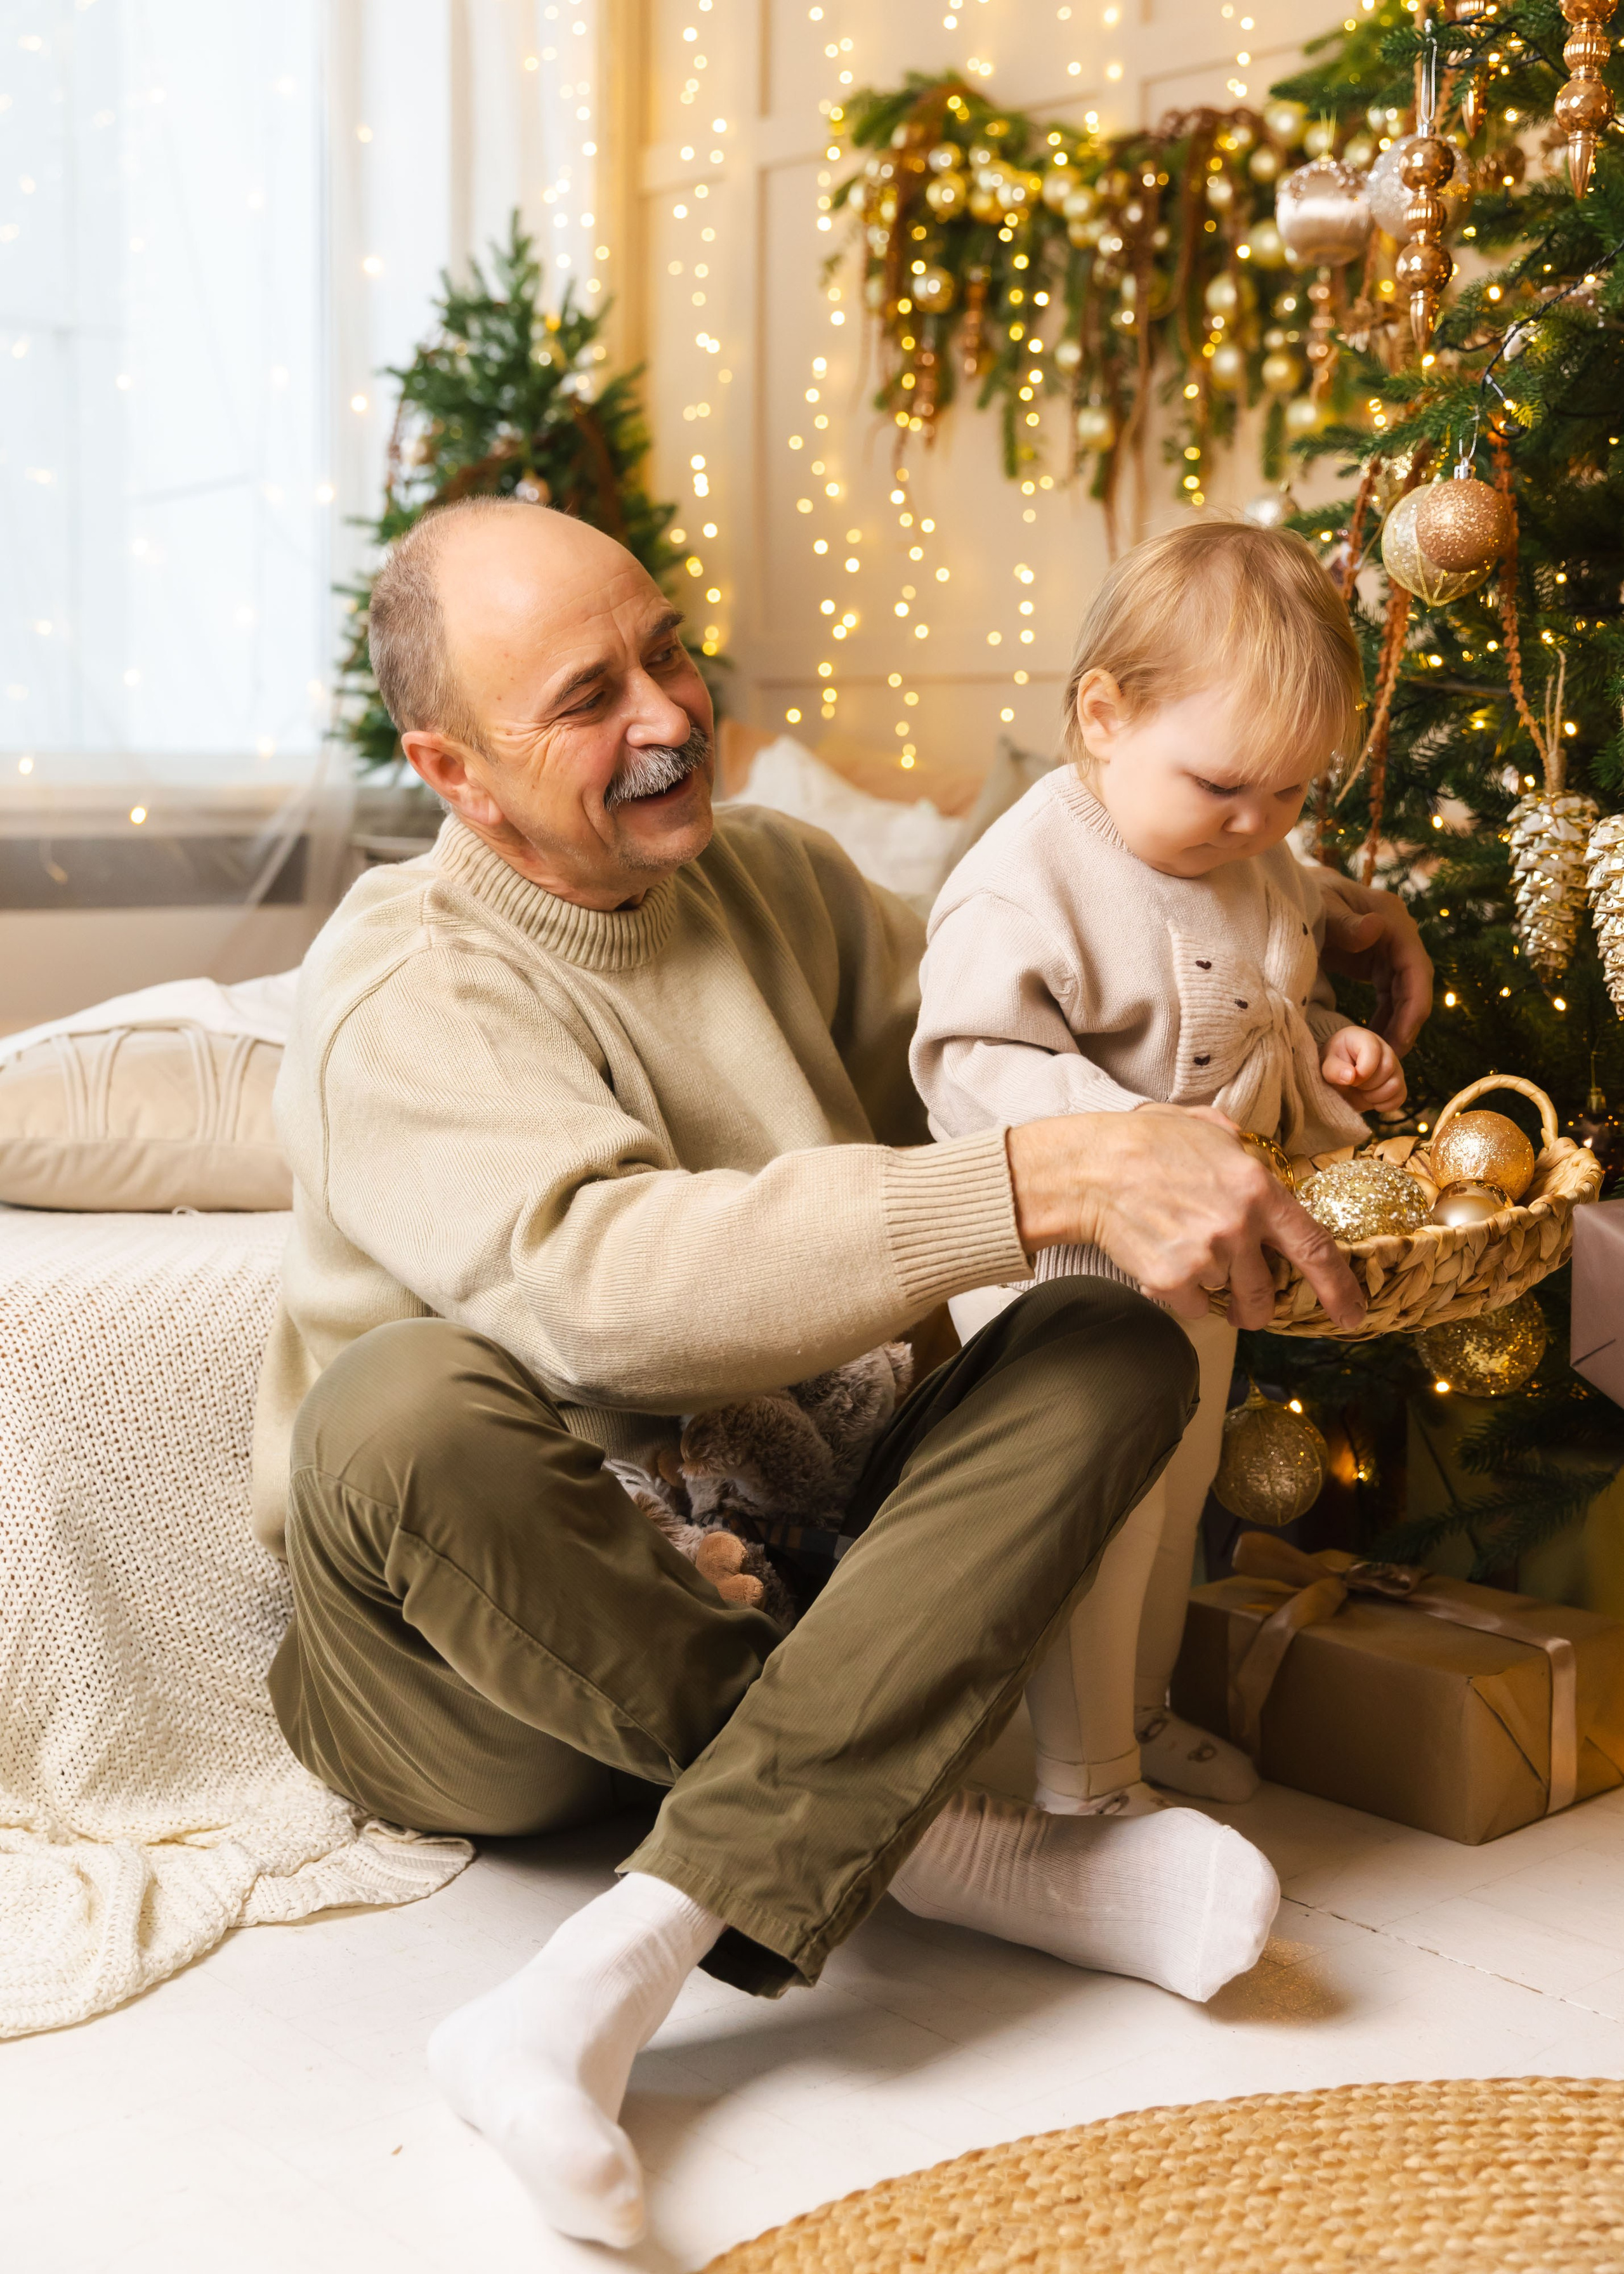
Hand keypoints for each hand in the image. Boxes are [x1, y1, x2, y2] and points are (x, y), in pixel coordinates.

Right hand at [1006, 1107, 1364, 1332]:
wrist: (1089, 1169)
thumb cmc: (1145, 1143)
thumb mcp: (1209, 1127)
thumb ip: (1245, 1151)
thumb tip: (1264, 1166)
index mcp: (1259, 1189)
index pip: (1315, 1248)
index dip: (1340, 1288)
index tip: (1353, 1314)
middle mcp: (1239, 1226)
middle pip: (1266, 1292)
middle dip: (1260, 1307)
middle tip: (1248, 1306)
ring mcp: (1206, 1256)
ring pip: (1225, 1298)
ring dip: (1211, 1288)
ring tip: (1183, 1256)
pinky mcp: (1172, 1279)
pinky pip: (1191, 1307)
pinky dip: (1179, 1295)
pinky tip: (1159, 1261)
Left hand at [1314, 875, 1432, 1054]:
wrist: (1292, 892)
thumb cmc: (1306, 895)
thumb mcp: (1322, 907)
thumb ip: (1344, 922)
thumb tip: (1375, 928)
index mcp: (1391, 918)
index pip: (1416, 968)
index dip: (1413, 1008)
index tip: (1400, 1041)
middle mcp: (1398, 933)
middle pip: (1415, 985)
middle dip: (1406, 1024)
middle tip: (1390, 1060)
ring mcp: (1389, 948)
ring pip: (1403, 993)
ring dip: (1396, 1025)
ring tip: (1380, 1058)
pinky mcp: (1376, 962)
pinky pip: (1388, 995)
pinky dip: (1384, 1018)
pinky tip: (1372, 1042)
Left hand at [1321, 1024, 1405, 1113]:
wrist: (1342, 1072)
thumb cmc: (1335, 1064)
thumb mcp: (1327, 1064)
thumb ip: (1334, 1069)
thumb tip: (1350, 1077)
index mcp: (1366, 1039)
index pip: (1373, 1052)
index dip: (1362, 1071)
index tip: (1350, 1078)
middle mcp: (1385, 1050)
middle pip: (1387, 1069)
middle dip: (1366, 1084)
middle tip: (1354, 1085)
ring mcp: (1395, 1067)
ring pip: (1395, 1085)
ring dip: (1375, 1096)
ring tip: (1362, 1091)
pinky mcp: (1399, 1083)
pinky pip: (1400, 1097)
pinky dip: (1384, 1104)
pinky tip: (1371, 1099)